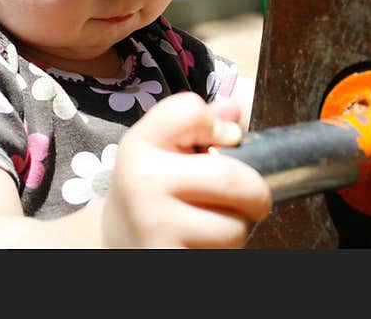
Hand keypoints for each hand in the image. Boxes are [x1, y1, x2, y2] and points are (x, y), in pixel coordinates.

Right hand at [101, 92, 271, 247]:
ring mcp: (156, 227)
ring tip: (214, 222)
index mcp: (140, 144)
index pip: (191, 112)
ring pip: (234, 228)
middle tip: (252, 197)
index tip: (222, 141)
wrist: (114, 240)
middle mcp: (144, 182)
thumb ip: (196, 122)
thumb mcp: (158, 146)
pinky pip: (223, 254)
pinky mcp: (169, 259)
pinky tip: (201, 242)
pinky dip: (222, 249)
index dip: (218, 124)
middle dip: (255, 191)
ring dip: (237, 226)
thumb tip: (233, 110)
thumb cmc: (148, 188)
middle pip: (231, 178)